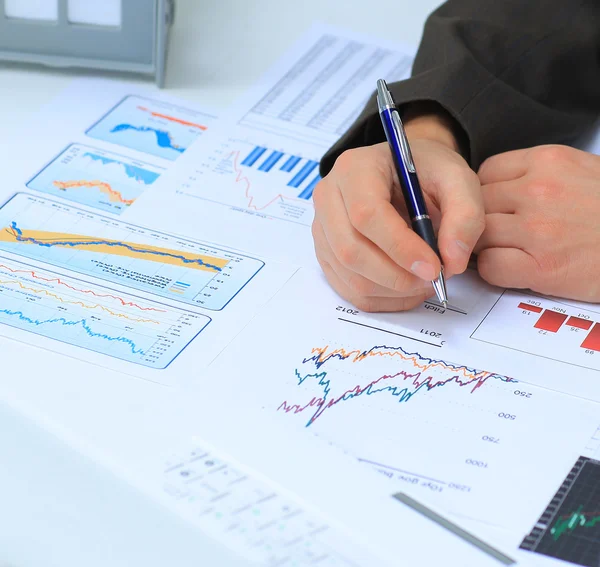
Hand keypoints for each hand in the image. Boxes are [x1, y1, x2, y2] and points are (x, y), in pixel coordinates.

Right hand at [312, 111, 483, 311]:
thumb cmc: (426, 173)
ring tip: (424, 283)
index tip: (434, 267)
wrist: (405, 176)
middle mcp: (329, 198)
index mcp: (355, 168)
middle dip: (396, 275)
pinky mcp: (326, 254)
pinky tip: (407, 289)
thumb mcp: (457, 179)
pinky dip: (382, 299)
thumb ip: (465, 215)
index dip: (400, 247)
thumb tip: (453, 262)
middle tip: (432, 280)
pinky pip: (348, 289)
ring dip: (391, 290)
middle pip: (350, 250)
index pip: (366, 214)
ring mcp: (323, 229)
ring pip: (349, 275)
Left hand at [475, 145, 599, 301]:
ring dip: (487, 247)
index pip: (486, 172)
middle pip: (477, 204)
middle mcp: (538, 191)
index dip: (485, 193)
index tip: (496, 207)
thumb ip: (543, 174)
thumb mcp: (585, 171)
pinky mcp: (541, 268)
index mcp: (549, 161)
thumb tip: (503, 186)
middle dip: (482, 220)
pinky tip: (517, 270)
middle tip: (501, 234)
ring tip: (511, 252)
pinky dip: (495, 271)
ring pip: (479, 235)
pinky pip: (491, 267)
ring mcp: (538, 230)